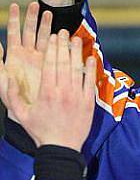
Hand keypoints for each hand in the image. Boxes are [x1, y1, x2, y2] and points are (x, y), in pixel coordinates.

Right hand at [0, 30, 95, 151]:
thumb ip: (12, 95)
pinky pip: (90, 82)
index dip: (52, 48)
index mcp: (46, 92)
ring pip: (77, 69)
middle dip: (63, 45)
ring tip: (76, 39)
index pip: (49, 64)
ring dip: (77, 52)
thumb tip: (7, 76)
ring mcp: (76, 96)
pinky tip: (90, 58)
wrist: (61, 147)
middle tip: (64, 32)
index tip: (52, 36)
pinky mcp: (88, 103)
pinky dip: (90, 69)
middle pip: (63, 62)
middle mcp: (62, 91)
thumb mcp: (20, 114)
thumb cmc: (40, 131)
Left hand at [3, 2, 51, 119]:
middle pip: (30, 32)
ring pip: (45, 38)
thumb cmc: (18, 102)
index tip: (15, 6)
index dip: (14, 19)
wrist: (36, 115)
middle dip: (32, 17)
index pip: (14, 34)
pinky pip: (58, 51)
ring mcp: (43, 60)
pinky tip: (65, 33)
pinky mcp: (56, 67)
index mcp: (15, 58)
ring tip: (50, 13)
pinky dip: (61, 42)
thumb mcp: (4, 86)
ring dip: (47, 26)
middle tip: (36, 4)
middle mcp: (29, 56)